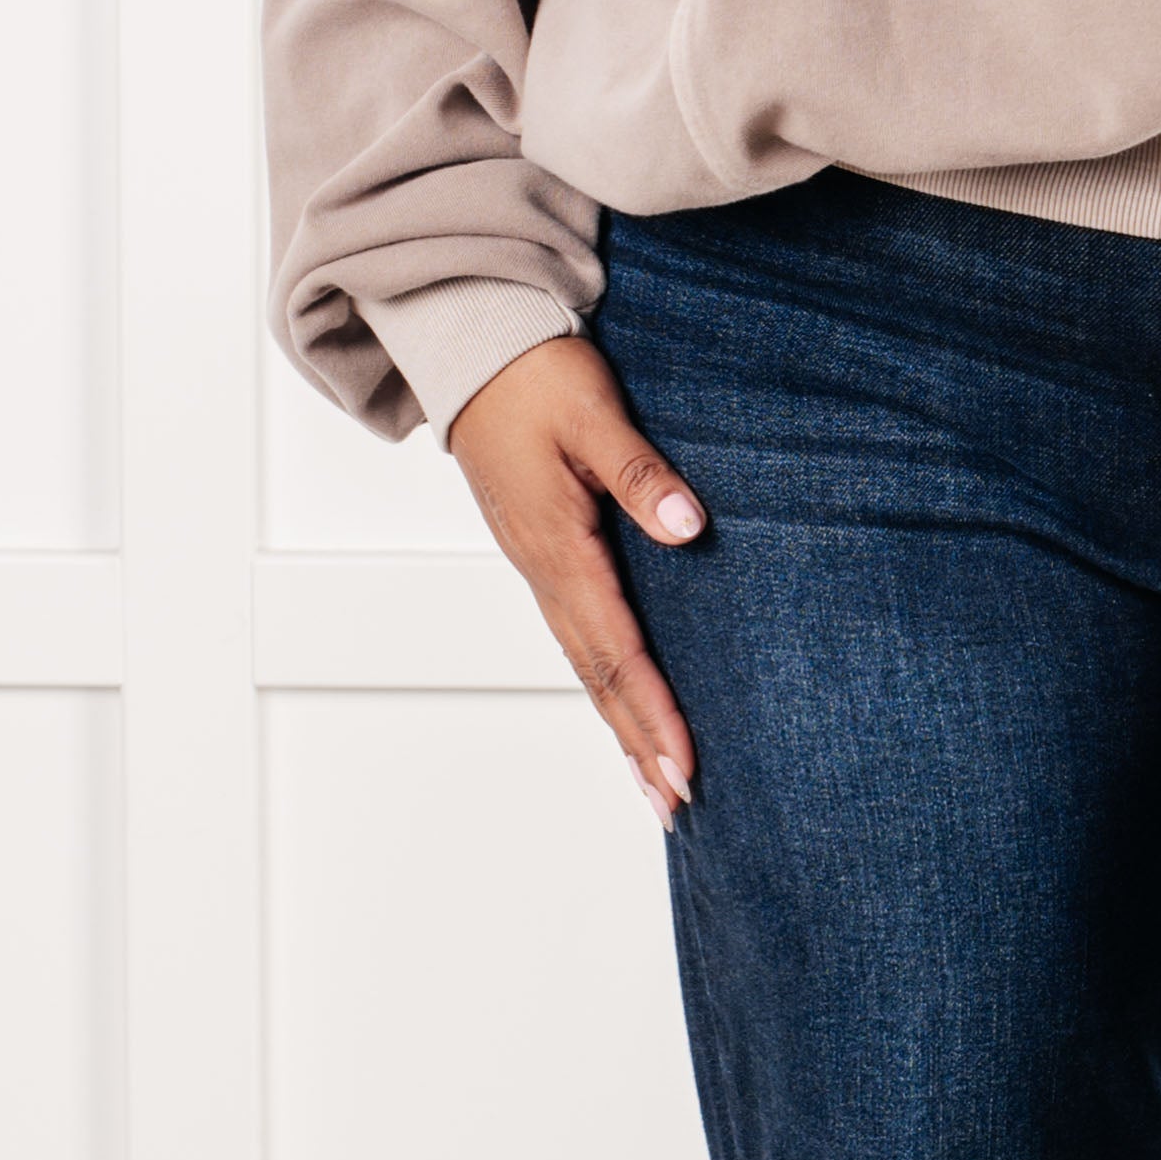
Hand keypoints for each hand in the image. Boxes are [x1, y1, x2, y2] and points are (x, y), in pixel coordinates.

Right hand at [448, 332, 704, 824]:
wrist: (471, 352)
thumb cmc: (533, 375)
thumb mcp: (593, 412)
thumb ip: (641, 473)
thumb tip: (690, 528)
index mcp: (558, 546)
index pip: (617, 648)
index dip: (652, 711)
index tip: (683, 765)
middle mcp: (544, 571)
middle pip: (598, 676)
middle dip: (638, 743)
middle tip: (676, 807)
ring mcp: (538, 568)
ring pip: (585, 665)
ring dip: (622, 726)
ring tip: (655, 785)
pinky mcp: (542, 557)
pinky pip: (578, 637)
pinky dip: (605, 684)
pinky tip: (624, 709)